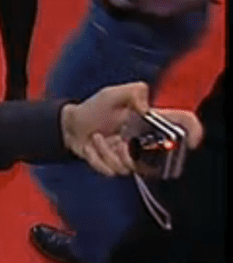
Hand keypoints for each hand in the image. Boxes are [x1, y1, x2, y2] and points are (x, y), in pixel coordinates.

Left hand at [62, 82, 203, 175]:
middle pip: (156, 157)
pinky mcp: (113, 165)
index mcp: (149, 121)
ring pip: (130, 167)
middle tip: (118, 142)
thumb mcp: (112, 93)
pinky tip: (91, 145)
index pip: (180, 124)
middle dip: (133, 153)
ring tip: (97, 138)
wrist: (69, 125)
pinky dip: (97, 158)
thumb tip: (147, 108)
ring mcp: (129, 155)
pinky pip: (111, 171)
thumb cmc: (92, 108)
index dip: (193, 131)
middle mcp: (144, 140)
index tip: (191, 141)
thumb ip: (133, 91)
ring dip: (108, 152)